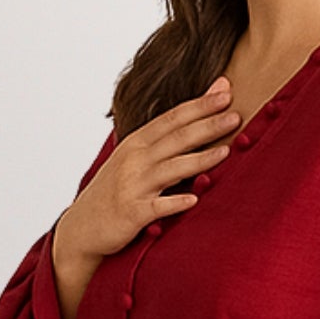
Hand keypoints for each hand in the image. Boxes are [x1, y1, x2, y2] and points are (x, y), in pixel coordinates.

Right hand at [54, 79, 241, 263]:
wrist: (83, 227)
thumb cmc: (115, 190)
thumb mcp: (134, 158)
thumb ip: (163, 139)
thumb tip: (193, 117)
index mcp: (137, 143)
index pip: (173, 118)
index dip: (200, 104)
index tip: (226, 92)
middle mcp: (134, 160)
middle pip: (177, 138)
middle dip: (207, 125)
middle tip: (236, 115)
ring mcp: (133, 186)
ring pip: (171, 168)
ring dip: (200, 159)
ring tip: (226, 151)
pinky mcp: (132, 213)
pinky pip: (157, 207)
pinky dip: (175, 202)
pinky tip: (194, 200)